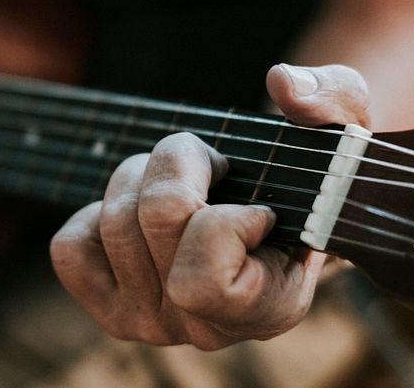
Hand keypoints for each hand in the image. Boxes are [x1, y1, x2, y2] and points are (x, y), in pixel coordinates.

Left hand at [50, 63, 369, 348]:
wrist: (267, 214)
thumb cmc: (307, 180)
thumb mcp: (343, 134)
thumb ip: (335, 101)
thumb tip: (284, 85)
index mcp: (272, 306)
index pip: (203, 280)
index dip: (223, 223)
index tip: (259, 206)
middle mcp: (206, 330)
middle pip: (154, 220)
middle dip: (179, 164)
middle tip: (212, 167)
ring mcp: (151, 324)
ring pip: (113, 221)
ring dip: (141, 176)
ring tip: (181, 184)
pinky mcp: (106, 307)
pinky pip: (70, 247)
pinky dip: (96, 215)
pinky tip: (140, 217)